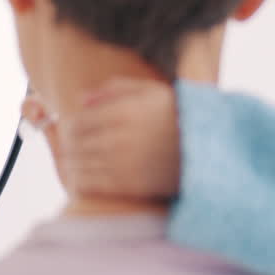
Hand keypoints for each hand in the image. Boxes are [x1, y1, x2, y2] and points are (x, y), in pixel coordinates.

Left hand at [41, 77, 180, 200]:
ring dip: (71, 164)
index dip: (68, 127)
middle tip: (68, 147)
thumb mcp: (150, 91)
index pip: (77, 122)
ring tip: (73, 163)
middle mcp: (120, 138)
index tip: (71, 130)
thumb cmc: (176, 116)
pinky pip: (91, 184)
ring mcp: (123, 163)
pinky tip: (81, 178)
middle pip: (75, 144)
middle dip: (68, 146)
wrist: (206, 151)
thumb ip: (114, 89)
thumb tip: (82, 98)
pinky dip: (80, 181)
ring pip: (79, 165)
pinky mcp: (129, 185)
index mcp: (122, 112)